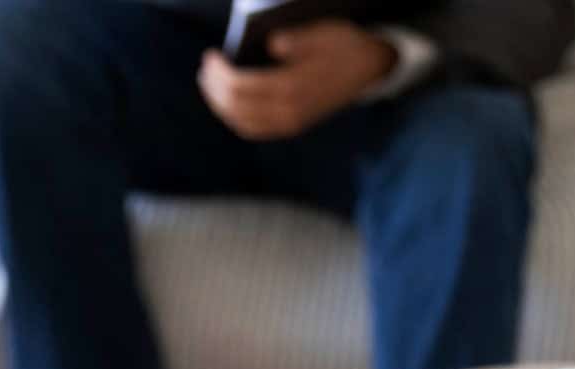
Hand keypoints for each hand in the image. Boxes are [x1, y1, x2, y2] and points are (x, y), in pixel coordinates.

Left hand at [198, 21, 396, 140]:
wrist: (368, 67)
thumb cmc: (342, 45)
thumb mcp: (322, 32)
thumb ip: (296, 39)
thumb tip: (271, 43)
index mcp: (293, 87)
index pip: (240, 86)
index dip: (219, 72)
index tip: (211, 55)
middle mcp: (289, 111)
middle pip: (236, 107)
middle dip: (214, 88)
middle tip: (206, 68)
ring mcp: (291, 122)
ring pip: (242, 123)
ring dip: (221, 105)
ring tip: (210, 85)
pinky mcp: (293, 125)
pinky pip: (255, 129)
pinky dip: (236, 118)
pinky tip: (228, 103)